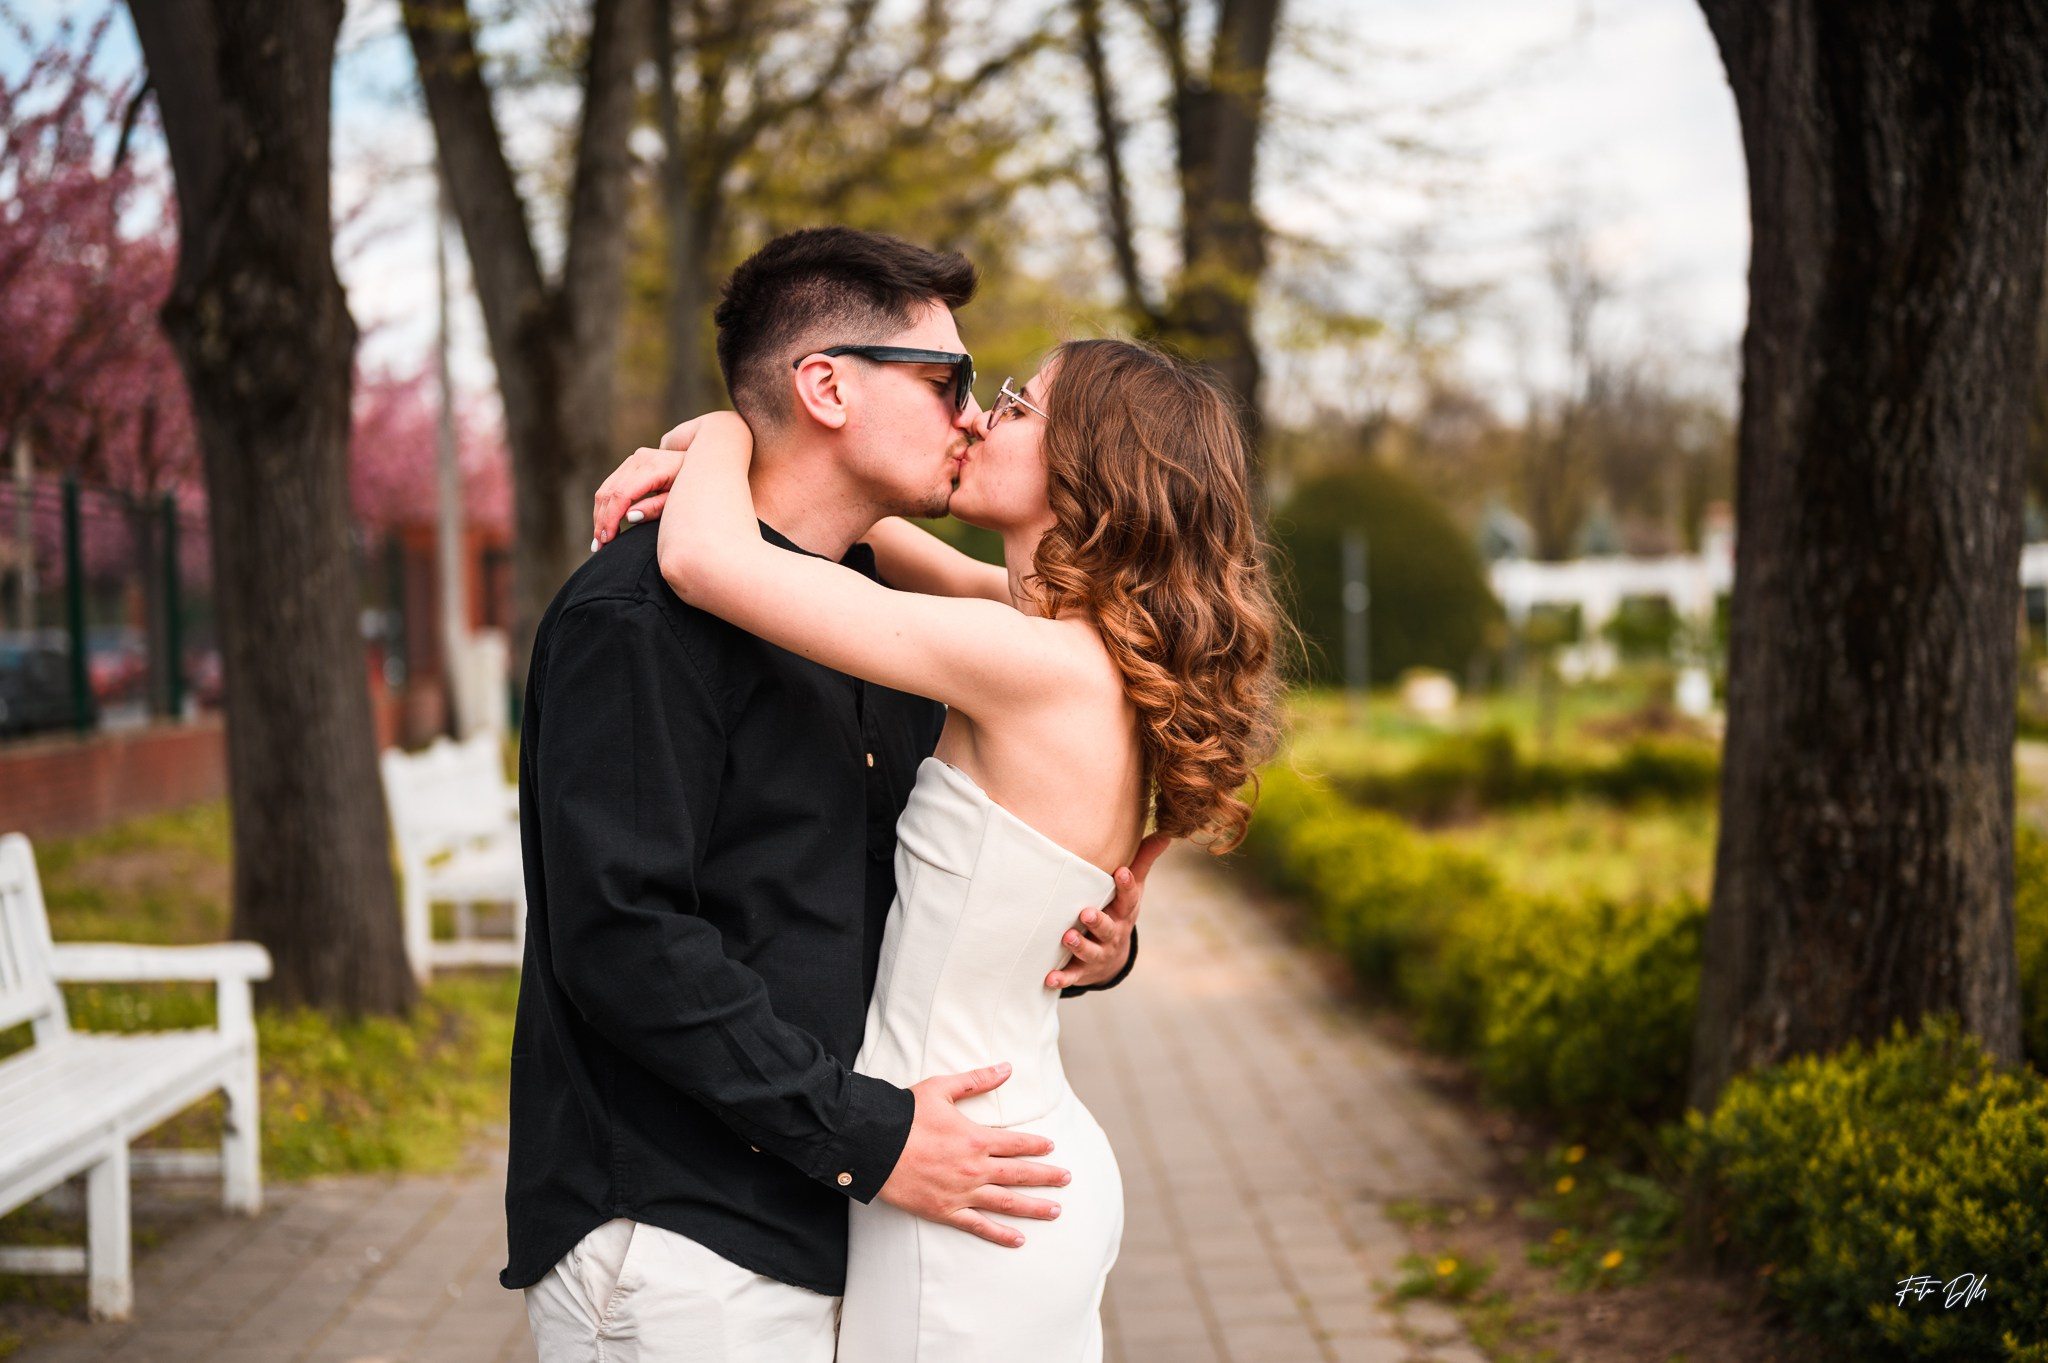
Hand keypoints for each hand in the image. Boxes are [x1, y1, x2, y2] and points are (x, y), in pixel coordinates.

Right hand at [589, 417, 700, 549]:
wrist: (707, 464)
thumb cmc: (698, 487)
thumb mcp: (680, 501)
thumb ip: (655, 508)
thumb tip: (629, 517)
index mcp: (653, 467)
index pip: (622, 494)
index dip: (611, 518)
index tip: (607, 539)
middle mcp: (640, 459)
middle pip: (610, 492)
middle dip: (602, 520)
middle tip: (600, 546)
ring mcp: (634, 459)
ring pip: (606, 489)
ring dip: (600, 515)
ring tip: (599, 541)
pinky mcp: (632, 464)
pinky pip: (611, 485)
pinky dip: (605, 506)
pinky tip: (604, 525)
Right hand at [877, 1063, 1070, 1247]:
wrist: (874, 1145)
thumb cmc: (906, 1115)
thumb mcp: (942, 1089)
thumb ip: (977, 1080)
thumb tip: (1007, 1067)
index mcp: (976, 1138)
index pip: (1017, 1143)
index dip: (1037, 1145)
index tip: (1052, 1148)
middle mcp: (975, 1168)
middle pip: (1020, 1174)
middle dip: (1047, 1176)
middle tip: (1067, 1179)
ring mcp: (962, 1193)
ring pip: (1007, 1203)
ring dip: (1034, 1207)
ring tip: (1055, 1211)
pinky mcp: (945, 1211)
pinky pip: (978, 1226)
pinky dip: (1000, 1234)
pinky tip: (1018, 1239)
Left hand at [1048, 832, 1168, 989]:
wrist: (1113, 958)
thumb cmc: (1119, 911)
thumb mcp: (1134, 889)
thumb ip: (1143, 861)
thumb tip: (1167, 833)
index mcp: (1124, 912)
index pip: (1129, 899)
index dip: (1127, 886)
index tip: (1121, 871)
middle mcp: (1113, 934)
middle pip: (1108, 928)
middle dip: (1098, 922)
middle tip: (1086, 912)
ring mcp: (1098, 953)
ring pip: (1090, 951)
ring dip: (1079, 946)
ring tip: (1067, 937)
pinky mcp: (1082, 970)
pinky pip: (1073, 975)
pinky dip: (1062, 978)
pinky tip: (1049, 978)